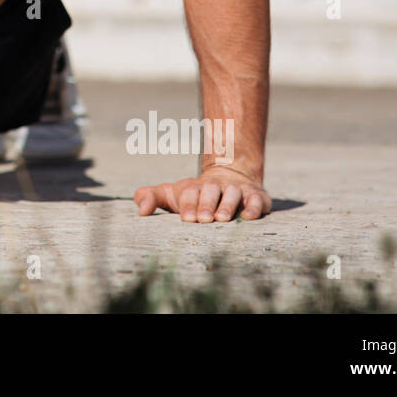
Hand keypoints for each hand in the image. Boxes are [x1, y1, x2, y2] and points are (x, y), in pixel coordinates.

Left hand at [133, 165, 270, 221]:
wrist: (229, 176)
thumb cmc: (194, 195)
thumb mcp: (171, 194)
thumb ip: (150, 197)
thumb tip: (140, 211)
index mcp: (194, 187)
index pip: (190, 192)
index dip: (188, 204)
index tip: (187, 218)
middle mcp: (216, 186)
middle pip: (211, 191)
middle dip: (207, 205)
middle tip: (203, 220)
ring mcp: (236, 190)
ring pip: (233, 194)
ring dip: (228, 205)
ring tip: (222, 219)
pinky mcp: (255, 196)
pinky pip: (256, 200)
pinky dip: (253, 207)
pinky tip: (247, 216)